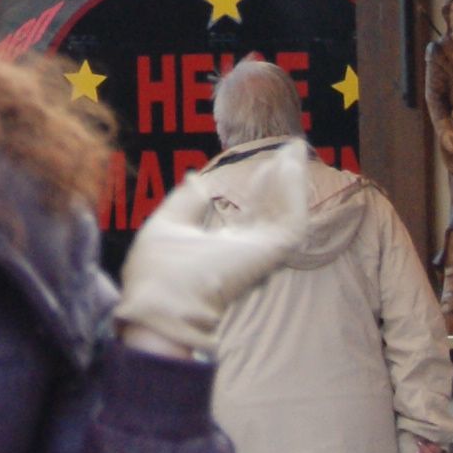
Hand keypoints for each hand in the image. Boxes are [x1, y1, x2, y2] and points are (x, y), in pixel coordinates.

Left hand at [114, 138, 315, 358]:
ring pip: (285, 213)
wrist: (162, 303)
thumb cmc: (158, 273)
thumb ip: (185, 201)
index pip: (247, 216)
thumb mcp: (168, 224)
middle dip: (279, 181)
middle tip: (289, 150)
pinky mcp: (271, 253)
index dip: (255, 189)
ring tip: (293, 150)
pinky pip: (291, 219)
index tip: (260, 163)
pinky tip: (291, 165)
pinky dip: (293, 191)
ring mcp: (260, 253)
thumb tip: (194, 177)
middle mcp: (245, 252)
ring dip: (290, 181)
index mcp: (222, 248)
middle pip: (270, 212)